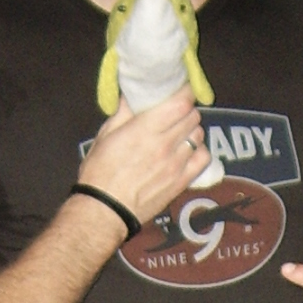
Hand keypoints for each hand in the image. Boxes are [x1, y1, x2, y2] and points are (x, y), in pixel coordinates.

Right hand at [79, 86, 204, 223]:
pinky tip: (188, 152)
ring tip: (180, 133)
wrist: (105, 211)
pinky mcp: (181, 181)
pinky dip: (199, 151)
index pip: (181, 102)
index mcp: (145, 129)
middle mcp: (164, 144)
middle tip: (176, 113)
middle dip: (185, 110)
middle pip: (192, 116)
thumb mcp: (105, 136)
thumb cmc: (100, 173)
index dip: (184, 93)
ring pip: (198, 135)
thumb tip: (132, 96)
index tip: (180, 91)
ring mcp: (176, 164)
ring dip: (191, 130)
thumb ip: (122, 114)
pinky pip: (203, 158)